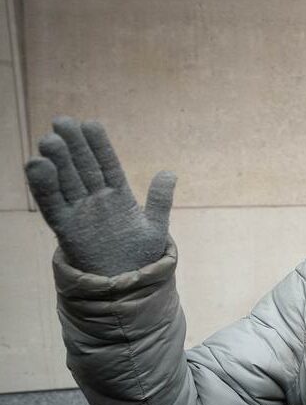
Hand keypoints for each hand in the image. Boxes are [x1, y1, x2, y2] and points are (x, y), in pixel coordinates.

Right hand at [25, 117, 175, 275]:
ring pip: (66, 182)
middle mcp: (96, 200)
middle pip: (83, 168)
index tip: (90, 123)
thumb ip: (160, 200)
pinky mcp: (66, 229)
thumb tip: (169, 172)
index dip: (99, 145)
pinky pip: (53, 205)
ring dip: (57, 162)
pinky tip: (36, 166)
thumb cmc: (141, 254)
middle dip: (74, 146)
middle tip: (62, 122)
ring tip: (49, 141)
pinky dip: (45, 188)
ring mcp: (80, 212)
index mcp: (118, 195)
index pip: (107, 165)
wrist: (126, 282)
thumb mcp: (156, 228)